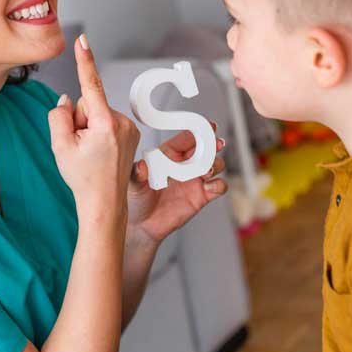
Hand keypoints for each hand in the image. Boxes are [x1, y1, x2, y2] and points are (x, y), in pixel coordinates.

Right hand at [48, 35, 140, 222]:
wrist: (104, 203)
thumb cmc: (82, 177)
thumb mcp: (60, 146)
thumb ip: (59, 116)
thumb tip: (68, 99)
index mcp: (104, 123)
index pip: (91, 84)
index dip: (85, 60)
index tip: (82, 40)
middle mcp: (121, 122)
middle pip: (90, 102)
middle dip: (80, 118)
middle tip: (79, 146)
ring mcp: (130, 128)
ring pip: (99, 112)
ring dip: (90, 127)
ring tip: (91, 152)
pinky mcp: (132, 133)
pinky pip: (108, 121)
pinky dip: (100, 131)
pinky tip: (100, 152)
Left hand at [126, 123, 227, 243]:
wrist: (143, 225)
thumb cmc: (136, 199)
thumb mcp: (133, 183)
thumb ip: (137, 174)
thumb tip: (140, 166)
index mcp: (170, 153)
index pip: (187, 137)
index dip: (199, 130)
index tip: (208, 126)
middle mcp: (185, 164)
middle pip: (206, 148)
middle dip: (213, 144)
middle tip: (216, 145)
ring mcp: (195, 179)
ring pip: (215, 164)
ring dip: (216, 164)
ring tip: (206, 170)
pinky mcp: (202, 196)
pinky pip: (218, 187)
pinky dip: (219, 185)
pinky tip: (209, 187)